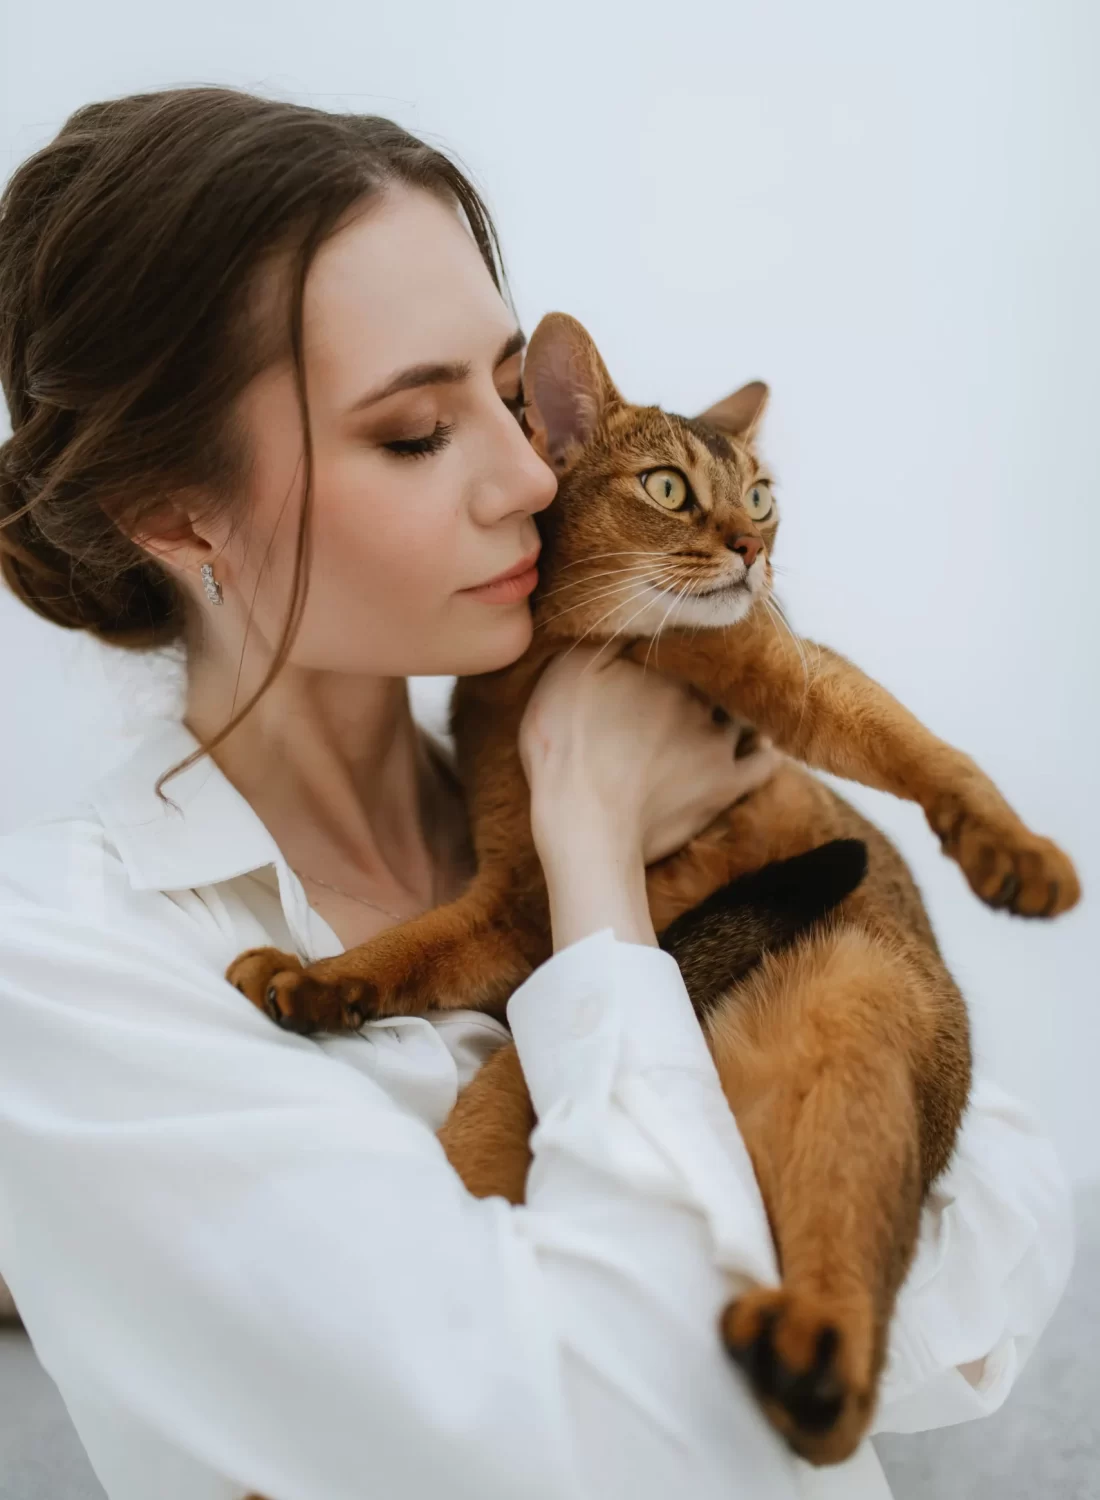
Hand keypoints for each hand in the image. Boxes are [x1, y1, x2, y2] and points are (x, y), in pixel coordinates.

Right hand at [519, 649, 778, 948]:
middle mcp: (701, 696)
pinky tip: (761, 744)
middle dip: (714, 674)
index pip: (690, 640)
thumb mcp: (570, 670)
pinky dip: (766, 749)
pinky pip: (764, 761)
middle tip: (703, 676)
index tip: (678, 646)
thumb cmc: (566, 746)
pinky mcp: (726, 784)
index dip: (686, 644)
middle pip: (717, 676)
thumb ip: (609, 633)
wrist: (585, 823)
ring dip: (740, 707)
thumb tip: (633, 605)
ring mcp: (718, 742)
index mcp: (665, 667)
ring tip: (732, 706)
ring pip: (744, 711)